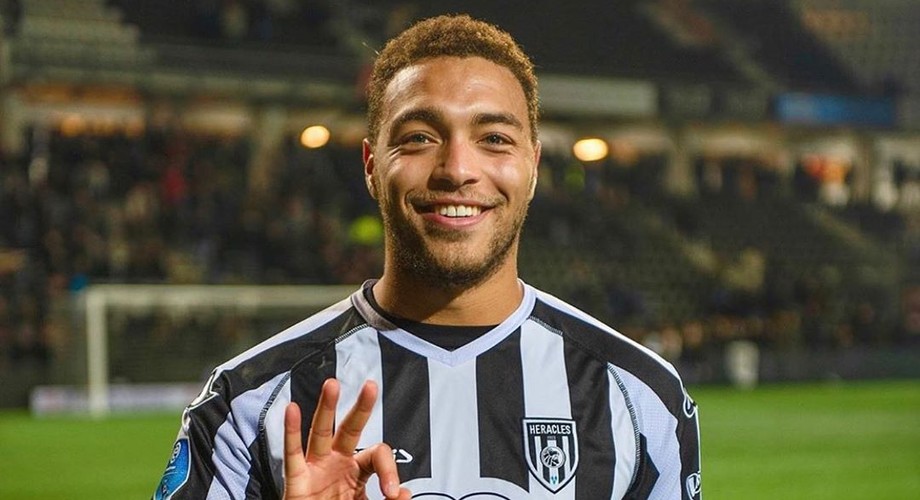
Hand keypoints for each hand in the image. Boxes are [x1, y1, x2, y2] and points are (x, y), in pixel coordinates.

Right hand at [283, 379, 411, 499]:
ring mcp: (316, 468)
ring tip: (332, 384)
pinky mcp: (296, 480)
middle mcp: (337, 463)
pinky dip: (290, 431)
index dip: (389, 471)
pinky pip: (292, 454)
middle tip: (371, 386)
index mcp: (358, 471)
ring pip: (321, 432)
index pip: (377, 456)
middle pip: (350, 429)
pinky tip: (291, 409)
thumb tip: (405, 492)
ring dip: (326, 408)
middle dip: (360, 408)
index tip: (393, 493)